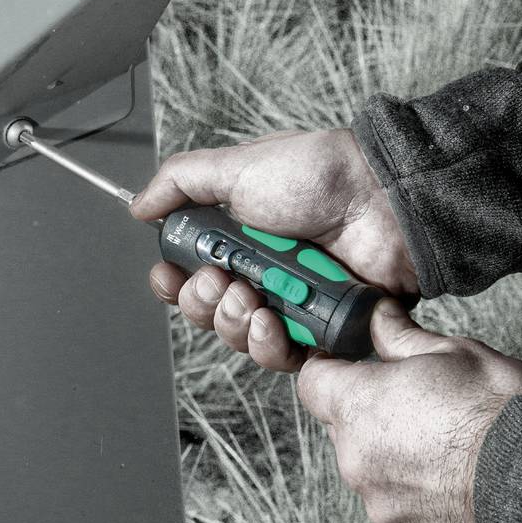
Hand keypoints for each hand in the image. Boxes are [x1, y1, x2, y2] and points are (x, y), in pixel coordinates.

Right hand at [135, 125, 418, 372]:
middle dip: (203, 302)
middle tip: (221, 281)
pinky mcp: (322, 328)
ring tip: (250, 298)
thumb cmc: (320, 175)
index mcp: (241, 233)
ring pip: (241, 337)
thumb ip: (182, 182)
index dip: (175, 282)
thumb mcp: (238, 166)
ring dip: (233, 322)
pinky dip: (269, 345)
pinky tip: (271, 323)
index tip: (168, 275)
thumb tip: (140, 206)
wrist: (382, 198)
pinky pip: (283, 356)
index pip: (192, 272)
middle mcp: (264, 270)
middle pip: (211, 311)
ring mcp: (294, 301)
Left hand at [297, 307, 521, 522]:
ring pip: (375, 472)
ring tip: (452, 444)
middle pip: (345, 429)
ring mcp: (383, 508)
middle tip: (423, 399)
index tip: (354, 362)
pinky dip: (424, 495)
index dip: (332, 368)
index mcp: (359, 407)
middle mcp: (358, 462)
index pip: (313, 382)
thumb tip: (377, 317)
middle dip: (374, 413)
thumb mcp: (455, 352)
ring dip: (398, 457)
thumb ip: (402, 337)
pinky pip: (405, 509)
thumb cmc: (502, 412)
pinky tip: (462, 479)